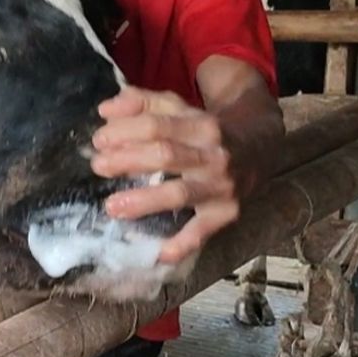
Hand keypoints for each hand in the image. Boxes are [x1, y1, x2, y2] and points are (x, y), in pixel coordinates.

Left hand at [89, 87, 245, 264]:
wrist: (259, 147)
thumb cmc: (204, 130)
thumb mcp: (178, 108)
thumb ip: (142, 103)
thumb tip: (105, 110)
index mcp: (200, 125)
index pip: (157, 125)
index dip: (125, 132)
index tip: (99, 141)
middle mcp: (213, 155)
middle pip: (165, 155)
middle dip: (127, 161)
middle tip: (98, 167)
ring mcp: (221, 187)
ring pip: (179, 193)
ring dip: (143, 201)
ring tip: (112, 206)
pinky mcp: (226, 214)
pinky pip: (202, 232)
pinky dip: (181, 245)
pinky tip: (157, 253)